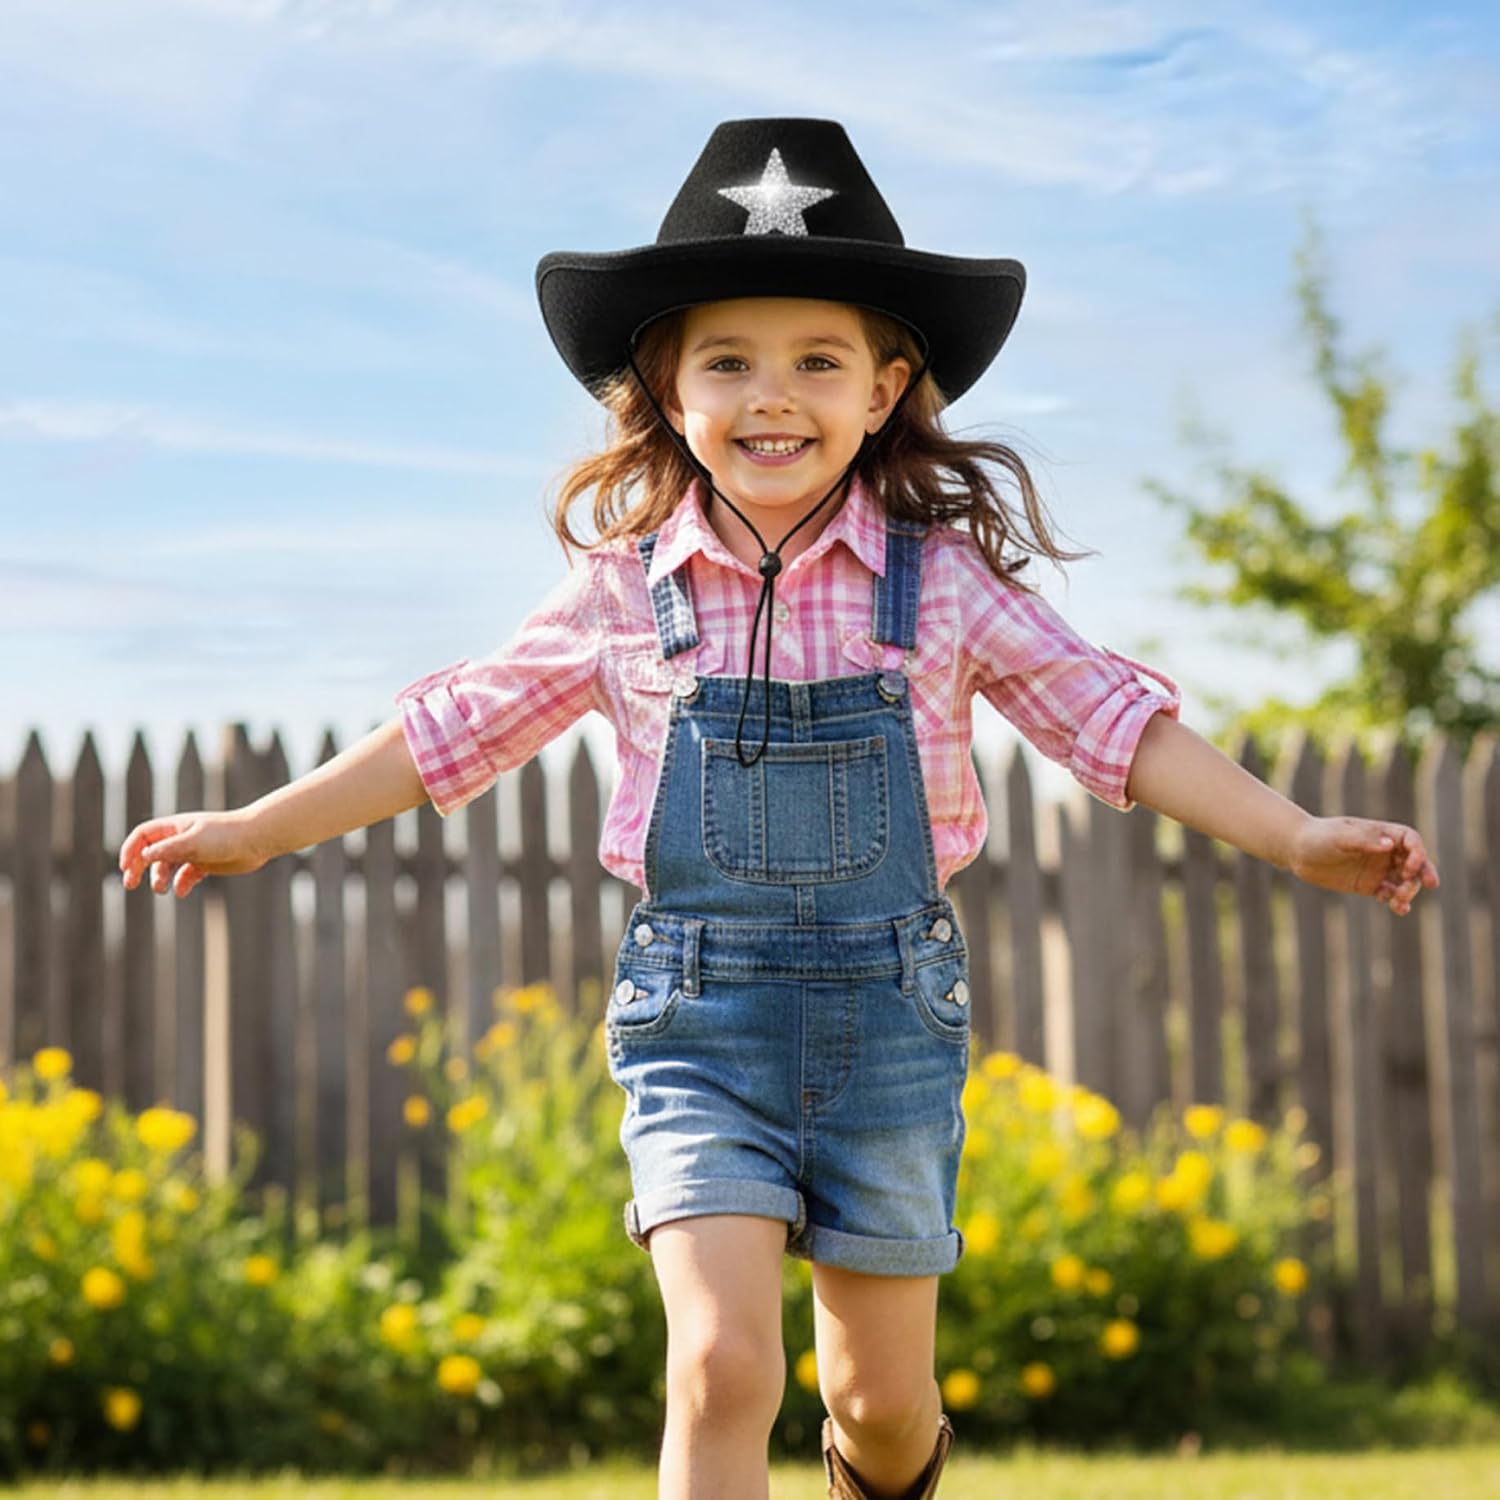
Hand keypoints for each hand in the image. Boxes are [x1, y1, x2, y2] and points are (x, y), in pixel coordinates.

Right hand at [119, 809, 270, 897]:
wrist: (257, 840)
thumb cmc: (225, 835)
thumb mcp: (192, 842)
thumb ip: (168, 849)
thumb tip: (144, 856)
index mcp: (175, 827)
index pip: (143, 836)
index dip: (130, 850)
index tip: (125, 867)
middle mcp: (181, 838)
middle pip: (150, 853)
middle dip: (138, 868)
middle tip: (129, 884)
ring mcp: (193, 852)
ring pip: (167, 867)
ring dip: (159, 878)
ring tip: (162, 889)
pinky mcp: (206, 864)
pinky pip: (186, 876)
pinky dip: (181, 884)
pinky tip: (183, 891)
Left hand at [1286, 815, 1439, 914]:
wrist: (1297, 851)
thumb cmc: (1318, 837)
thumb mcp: (1339, 837)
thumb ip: (1364, 840)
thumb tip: (1390, 845)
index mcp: (1381, 833)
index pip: (1410, 840)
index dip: (1418, 853)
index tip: (1411, 866)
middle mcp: (1384, 851)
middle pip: (1414, 862)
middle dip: (1423, 873)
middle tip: (1430, 884)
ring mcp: (1378, 869)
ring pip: (1404, 881)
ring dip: (1409, 890)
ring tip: (1400, 900)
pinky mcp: (1369, 886)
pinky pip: (1390, 895)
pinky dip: (1397, 902)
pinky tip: (1399, 908)